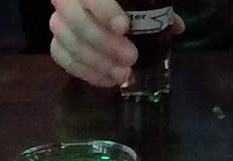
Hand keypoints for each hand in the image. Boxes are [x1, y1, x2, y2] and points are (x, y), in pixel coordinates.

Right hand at [49, 0, 184, 86]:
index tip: (124, 28)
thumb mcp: (143, 0)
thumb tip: (176, 27)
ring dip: (95, 62)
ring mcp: (58, 22)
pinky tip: (106, 79)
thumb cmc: (126, 4)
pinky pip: (62, 58)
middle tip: (131, 58)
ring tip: (122, 74)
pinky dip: (84, 71)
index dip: (104, 10)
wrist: (104, 12)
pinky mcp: (57, 43)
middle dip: (103, 42)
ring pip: (66, 41)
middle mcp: (67, 1)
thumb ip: (156, 7)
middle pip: (73, 20)